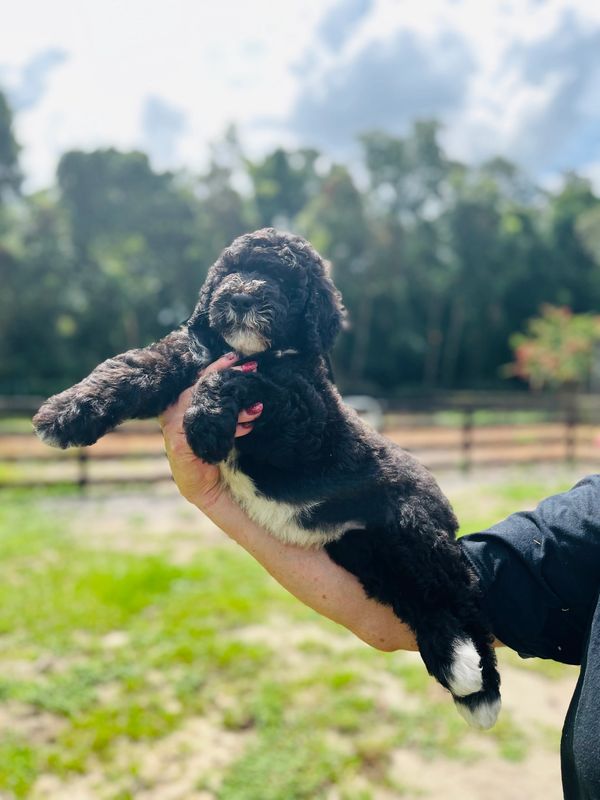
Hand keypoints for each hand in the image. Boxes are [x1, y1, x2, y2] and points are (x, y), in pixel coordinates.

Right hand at [159, 353, 261, 506]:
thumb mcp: (218, 422)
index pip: (198, 379)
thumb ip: (220, 402)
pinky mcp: (179, 445)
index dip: (216, 366)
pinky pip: (206, 427)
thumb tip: (243, 374)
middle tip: (252, 369)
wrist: (207, 487)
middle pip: (200, 386)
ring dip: (234, 405)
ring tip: (258, 406)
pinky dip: (230, 427)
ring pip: (204, 404)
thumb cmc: (214, 451)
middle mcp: (172, 414)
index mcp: (179, 405)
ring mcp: (173, 429)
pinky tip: (248, 428)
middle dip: (227, 376)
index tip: (236, 356)